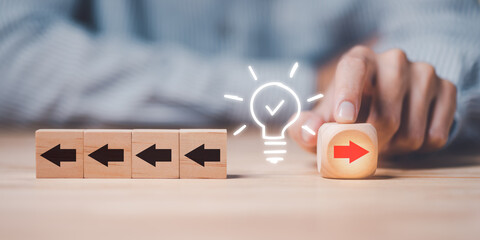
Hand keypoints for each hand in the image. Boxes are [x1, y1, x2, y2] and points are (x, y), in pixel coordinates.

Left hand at [288, 46, 456, 154]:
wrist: (388, 103)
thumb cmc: (349, 111)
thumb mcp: (324, 118)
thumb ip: (307, 128)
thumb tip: (309, 134)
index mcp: (359, 59)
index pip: (353, 68)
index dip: (348, 94)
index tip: (343, 120)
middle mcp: (393, 60)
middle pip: (386, 114)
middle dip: (371, 143)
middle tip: (364, 147)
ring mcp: (424, 72)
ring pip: (412, 130)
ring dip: (394, 148)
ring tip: (384, 138)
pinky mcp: (447, 89)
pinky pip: (435, 135)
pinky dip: (418, 148)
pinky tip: (406, 134)